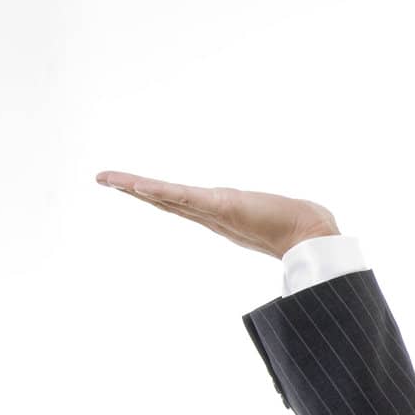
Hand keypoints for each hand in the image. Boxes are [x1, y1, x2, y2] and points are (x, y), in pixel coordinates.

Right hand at [95, 170, 339, 258]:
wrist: (311, 235)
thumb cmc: (295, 225)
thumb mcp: (270, 214)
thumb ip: (265, 212)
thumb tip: (280, 207)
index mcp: (217, 213)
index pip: (177, 202)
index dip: (152, 195)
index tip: (130, 185)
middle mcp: (210, 214)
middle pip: (164, 200)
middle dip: (133, 189)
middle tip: (103, 179)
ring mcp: (214, 212)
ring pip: (168, 199)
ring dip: (137, 188)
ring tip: (111, 180)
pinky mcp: (223, 208)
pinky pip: (186, 198)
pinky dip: (163, 192)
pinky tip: (141, 186)